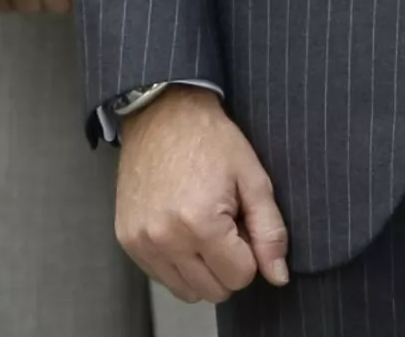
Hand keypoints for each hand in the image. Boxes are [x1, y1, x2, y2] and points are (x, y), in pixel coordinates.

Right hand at [115, 88, 289, 303]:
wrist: (162, 113)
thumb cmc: (212, 140)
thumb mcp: (252, 177)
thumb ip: (270, 231)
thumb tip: (278, 277)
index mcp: (200, 224)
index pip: (241, 276)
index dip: (249, 250)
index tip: (240, 219)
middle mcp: (165, 240)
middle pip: (214, 290)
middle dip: (227, 263)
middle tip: (223, 222)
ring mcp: (141, 242)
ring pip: (188, 291)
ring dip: (202, 269)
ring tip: (202, 226)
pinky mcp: (126, 240)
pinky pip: (162, 277)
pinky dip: (178, 263)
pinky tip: (180, 229)